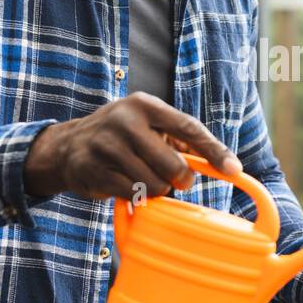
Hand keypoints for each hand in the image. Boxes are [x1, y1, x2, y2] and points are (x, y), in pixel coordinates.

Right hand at [23, 92, 240, 199]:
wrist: (68, 146)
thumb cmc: (123, 137)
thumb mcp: (149, 126)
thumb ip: (182, 141)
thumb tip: (226, 165)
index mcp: (145, 106)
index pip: (189, 128)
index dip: (214, 151)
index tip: (234, 170)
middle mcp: (125, 121)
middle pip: (173, 164)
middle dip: (181, 179)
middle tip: (175, 180)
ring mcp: (106, 145)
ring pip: (154, 184)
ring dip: (157, 190)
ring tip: (145, 180)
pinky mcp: (93, 169)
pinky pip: (131, 195)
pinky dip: (136, 197)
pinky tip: (126, 186)